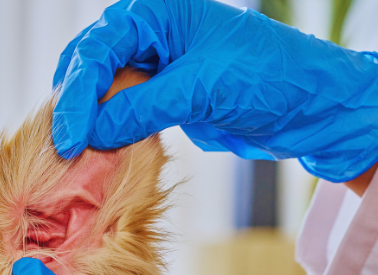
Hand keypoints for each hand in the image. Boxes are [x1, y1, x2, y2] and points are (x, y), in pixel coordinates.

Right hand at [52, 0, 377, 182]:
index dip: (76, 96)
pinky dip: (107, 131)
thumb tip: (89, 134)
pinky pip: (120, 110)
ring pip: (100, 90)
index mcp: (155, 11)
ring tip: (75, 156)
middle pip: (88, 66)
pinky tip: (100, 154)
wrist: (314, 105)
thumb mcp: (200, 90)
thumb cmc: (268, 78)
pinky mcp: (163, 93)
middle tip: (63, 150)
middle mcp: (148, 30)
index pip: (96, 50)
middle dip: (73, 106)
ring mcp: (154, 62)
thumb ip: (140, 108)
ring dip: (87, 121)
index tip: (69, 139)